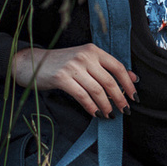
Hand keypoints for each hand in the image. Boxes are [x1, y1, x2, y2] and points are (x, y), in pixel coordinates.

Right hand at [10, 44, 138, 117]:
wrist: (32, 63)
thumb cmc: (62, 63)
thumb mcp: (86, 61)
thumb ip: (107, 68)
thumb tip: (134, 77)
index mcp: (93, 50)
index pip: (118, 66)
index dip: (128, 83)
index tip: (134, 96)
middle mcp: (85, 56)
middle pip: (109, 80)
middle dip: (120, 98)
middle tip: (125, 110)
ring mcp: (73, 67)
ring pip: (97, 90)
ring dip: (106, 105)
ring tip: (110, 115)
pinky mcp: (61, 78)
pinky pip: (82, 96)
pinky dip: (91, 107)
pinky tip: (96, 114)